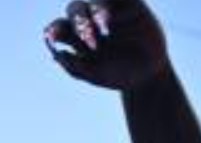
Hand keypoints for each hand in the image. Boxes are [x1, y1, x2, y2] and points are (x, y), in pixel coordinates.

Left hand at [45, 0, 168, 90]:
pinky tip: (111, 15)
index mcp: (75, 36)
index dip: (55, 28)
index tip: (52, 36)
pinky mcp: (130, 4)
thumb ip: (77, 68)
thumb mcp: (97, 77)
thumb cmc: (117, 75)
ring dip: (96, 10)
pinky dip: (111, 2)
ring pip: (96, 0)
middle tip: (87, 36)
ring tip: (103, 24)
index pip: (59, 26)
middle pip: (75, 9)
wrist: (147, 75)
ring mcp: (108, 10)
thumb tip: (57, 55)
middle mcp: (89, 19)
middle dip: (78, 20)